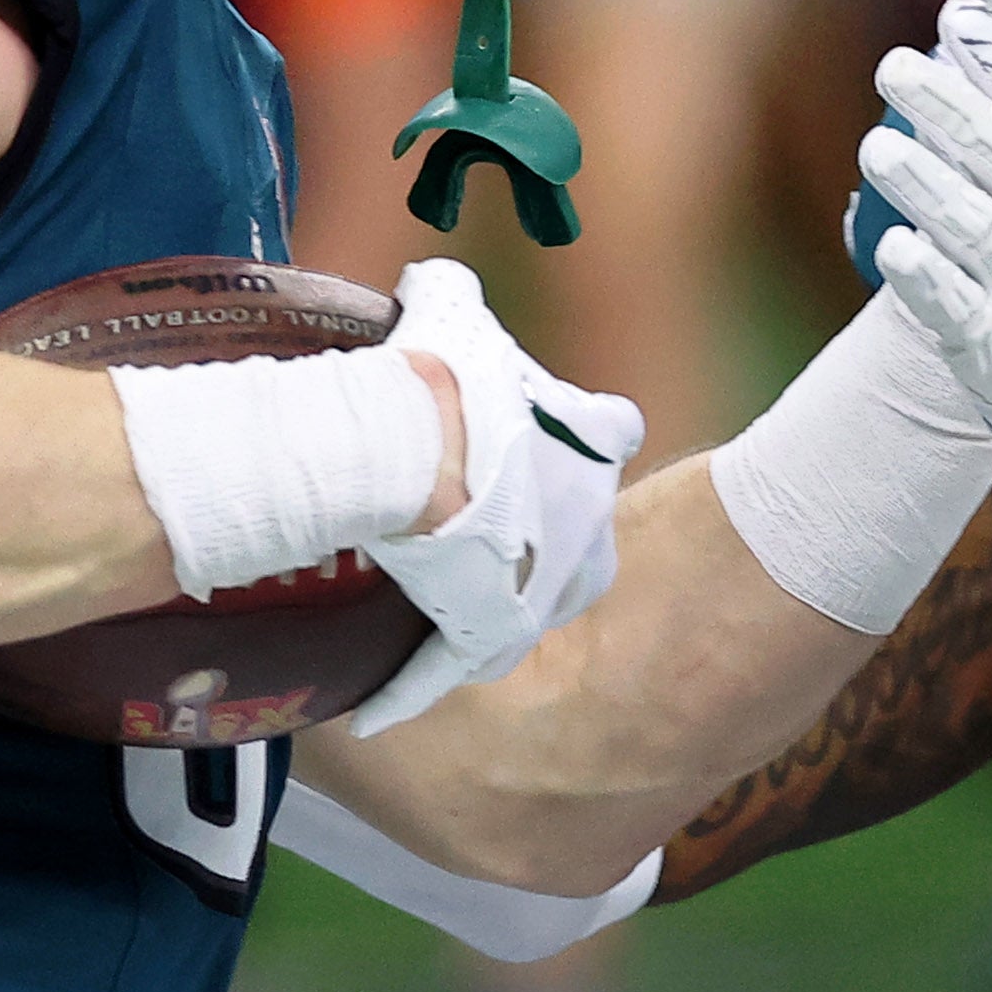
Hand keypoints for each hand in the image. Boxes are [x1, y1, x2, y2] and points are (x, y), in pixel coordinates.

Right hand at [353, 259, 642, 734]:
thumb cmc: (440, 375)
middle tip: (479, 522)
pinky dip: (415, 685)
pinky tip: (377, 712)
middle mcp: (591, 516)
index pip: (614, 431)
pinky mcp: (502, 629)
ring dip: (494, 602)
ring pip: (534, 603)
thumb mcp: (449, 312)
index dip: (585, 435)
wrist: (415, 445)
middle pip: (585, 534)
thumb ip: (448, 293)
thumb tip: (425, 280)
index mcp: (593, 436)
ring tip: (442, 600)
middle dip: (542, 532)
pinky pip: (456, 664)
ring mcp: (552, 581)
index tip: (552, 436)